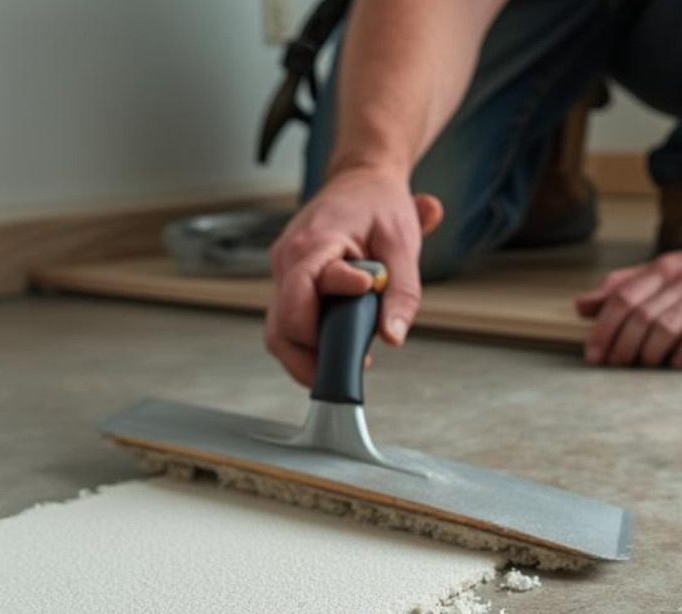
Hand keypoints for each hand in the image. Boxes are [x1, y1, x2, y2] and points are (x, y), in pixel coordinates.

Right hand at [265, 167, 444, 385]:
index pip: (304, 294)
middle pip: (282, 328)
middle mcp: (288, 260)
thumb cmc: (380, 203)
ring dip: (308, 355)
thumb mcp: (403, 243)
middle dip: (314, 354)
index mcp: (312, 243)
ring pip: (278, 332)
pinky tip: (336, 346)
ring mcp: (284, 272)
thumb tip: (392, 336)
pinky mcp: (288, 281)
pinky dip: (308, 341)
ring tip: (344, 364)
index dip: (331, 314)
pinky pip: (286, 322)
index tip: (364, 309)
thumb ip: (402, 292)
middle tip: (351, 367)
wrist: (363, 177)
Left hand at [573, 228, 681, 367]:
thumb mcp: (667, 270)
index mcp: (663, 268)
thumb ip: (625, 285)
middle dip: (622, 345)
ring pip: (668, 324)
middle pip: (641, 314)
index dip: (603, 328)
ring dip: (650, 351)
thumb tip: (582, 305)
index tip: (594, 354)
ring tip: (643, 367)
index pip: (622, 297)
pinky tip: (679, 365)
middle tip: (614, 367)